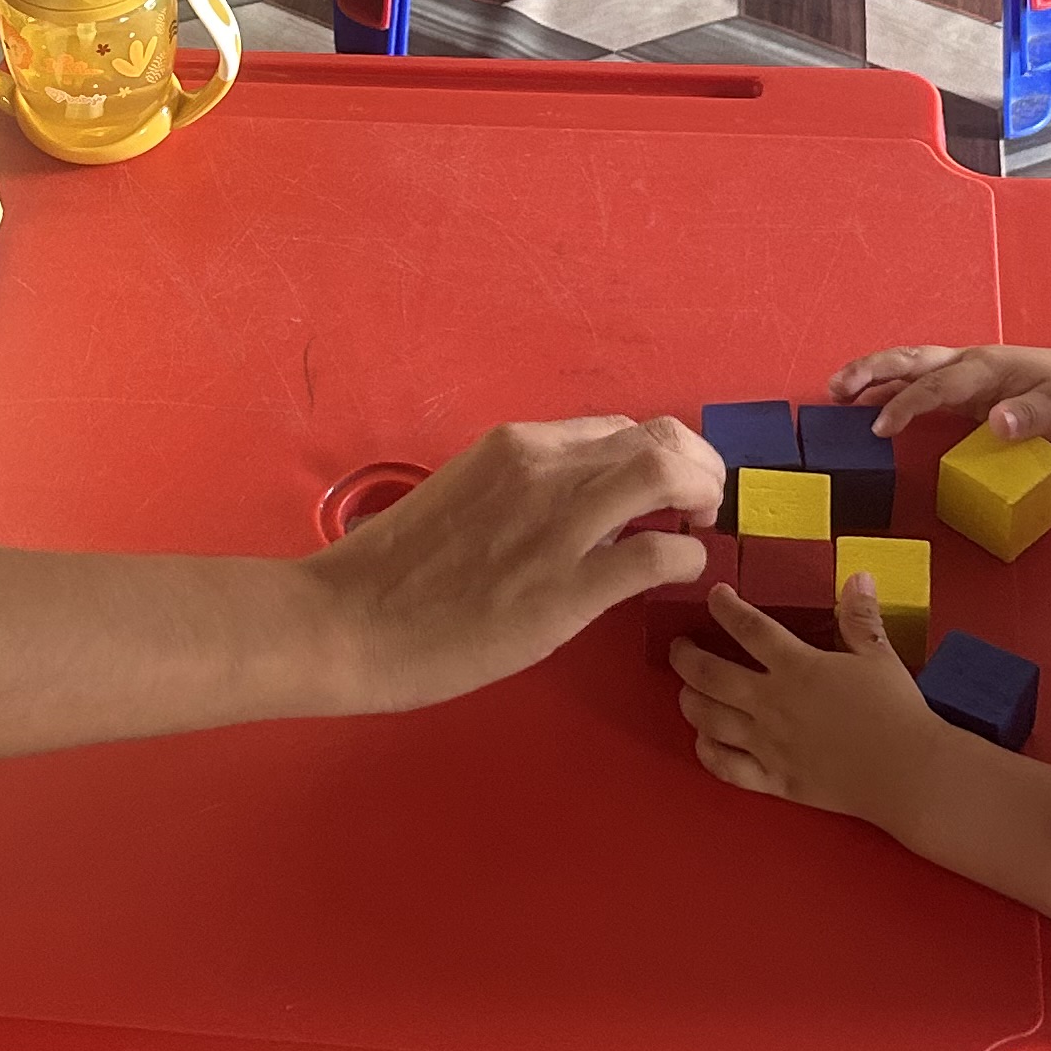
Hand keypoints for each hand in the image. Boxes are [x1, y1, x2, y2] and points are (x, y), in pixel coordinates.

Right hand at [302, 418, 722, 713]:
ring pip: (668, 475)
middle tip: (702, 505)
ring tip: (701, 528)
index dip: (658, 454)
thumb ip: (523, 493)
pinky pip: (660, 553)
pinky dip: (687, 558)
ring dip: (703, 498)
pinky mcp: (567, 588)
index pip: (617, 428)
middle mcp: (544, 468)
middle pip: (660, 437)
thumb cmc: (395, 572)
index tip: (664, 490)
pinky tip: (680, 573)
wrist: (347, 621)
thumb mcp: (466, 498)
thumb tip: (578, 512)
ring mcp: (557, 524)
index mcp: (516, 445)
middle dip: (699, 466)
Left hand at [671, 576, 952, 822]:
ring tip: (686, 690)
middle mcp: (772, 703)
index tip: (714, 596)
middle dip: (686, 658)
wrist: (908, 772)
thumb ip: (861, 617)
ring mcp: (769, 744)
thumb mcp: (880, 657)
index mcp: (797, 667)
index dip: (725, 608)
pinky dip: (708, 752)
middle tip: (678, 647)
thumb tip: (857, 577)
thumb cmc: (896, 712)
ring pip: (710, 719)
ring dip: (690, 701)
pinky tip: (704, 741)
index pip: (748, 628)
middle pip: (711, 674)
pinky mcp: (775, 779)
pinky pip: (728, 767)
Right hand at [831, 339, 1050, 443]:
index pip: (936, 385)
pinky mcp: (964, 385)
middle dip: (870, 371)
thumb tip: (995, 422)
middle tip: (837, 389)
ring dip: (872, 373)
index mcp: (986, 367)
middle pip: (910, 361)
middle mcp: (969, 363)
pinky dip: (889, 385)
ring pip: (909, 365)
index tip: (879, 428)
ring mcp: (965, 371)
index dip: (905, 405)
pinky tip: (869, 400)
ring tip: (837, 390)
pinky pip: (918, 379)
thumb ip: (1028, 416)